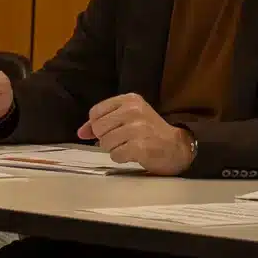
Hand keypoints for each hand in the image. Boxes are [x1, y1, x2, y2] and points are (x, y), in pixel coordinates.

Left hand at [78, 94, 193, 175]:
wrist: (176, 147)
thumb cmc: (149, 132)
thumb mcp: (128, 118)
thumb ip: (103, 122)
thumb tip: (81, 132)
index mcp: (129, 100)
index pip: (95, 112)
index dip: (97, 126)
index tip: (109, 131)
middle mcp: (133, 110)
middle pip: (98, 128)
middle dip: (105, 138)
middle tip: (122, 140)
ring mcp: (137, 128)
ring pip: (105, 143)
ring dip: (114, 149)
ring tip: (129, 146)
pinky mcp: (140, 146)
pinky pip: (115, 155)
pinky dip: (121, 158)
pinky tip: (133, 154)